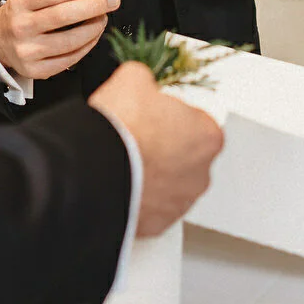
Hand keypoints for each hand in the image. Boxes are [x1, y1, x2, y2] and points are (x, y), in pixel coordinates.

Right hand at [0, 0, 119, 80]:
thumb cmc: (21, 16)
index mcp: (19, 5)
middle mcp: (21, 28)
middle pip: (63, 16)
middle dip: (94, 6)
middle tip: (112, 0)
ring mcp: (28, 52)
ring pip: (70, 41)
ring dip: (94, 28)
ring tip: (103, 18)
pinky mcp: (37, 70)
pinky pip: (70, 59)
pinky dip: (87, 46)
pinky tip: (93, 35)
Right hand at [88, 62, 224, 236]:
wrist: (95, 170)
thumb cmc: (122, 129)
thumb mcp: (133, 79)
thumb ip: (146, 79)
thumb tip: (138, 82)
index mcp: (208, 136)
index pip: (195, 121)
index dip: (169, 115)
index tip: (151, 115)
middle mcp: (201, 174)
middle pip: (184, 155)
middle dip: (163, 148)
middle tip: (135, 137)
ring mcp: (180, 203)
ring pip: (168, 184)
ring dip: (151, 174)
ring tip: (122, 161)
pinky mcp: (157, 224)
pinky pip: (150, 207)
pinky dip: (137, 197)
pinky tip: (119, 182)